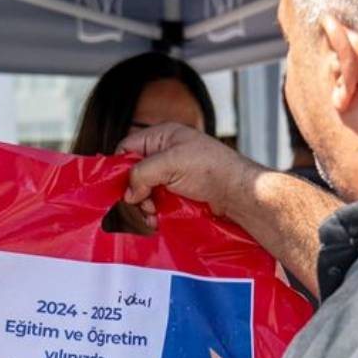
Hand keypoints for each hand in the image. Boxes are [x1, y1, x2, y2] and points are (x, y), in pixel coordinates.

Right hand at [118, 123, 258, 231]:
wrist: (237, 192)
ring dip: (144, 205)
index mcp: (162, 136)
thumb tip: (128, 194)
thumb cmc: (209, 168)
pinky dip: (153, 212)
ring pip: (143, 190)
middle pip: (133, 172)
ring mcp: (171, 174)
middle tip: (144, 204)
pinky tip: (157, 220)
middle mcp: (164, 154)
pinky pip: (156, 202)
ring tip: (152, 215)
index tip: (120, 187)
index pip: (127, 148)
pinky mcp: (177, 193)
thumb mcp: (171, 162)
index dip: (120, 167)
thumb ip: (142, 173)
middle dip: (135, 191)